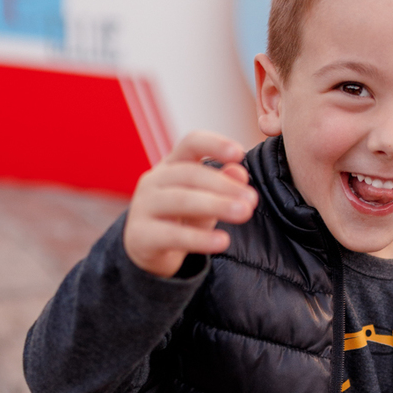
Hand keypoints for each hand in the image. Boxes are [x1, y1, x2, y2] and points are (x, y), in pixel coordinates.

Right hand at [123, 130, 257, 278]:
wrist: (147, 249)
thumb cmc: (181, 217)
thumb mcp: (205, 199)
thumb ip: (222, 186)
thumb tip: (240, 172)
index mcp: (171, 164)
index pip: (191, 143)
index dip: (214, 144)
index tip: (240, 153)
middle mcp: (154, 180)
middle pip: (189, 174)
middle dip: (224, 185)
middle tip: (252, 199)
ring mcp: (143, 207)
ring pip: (181, 201)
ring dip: (215, 205)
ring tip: (244, 213)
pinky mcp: (141, 236)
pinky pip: (172, 235)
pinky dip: (199, 239)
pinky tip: (222, 241)